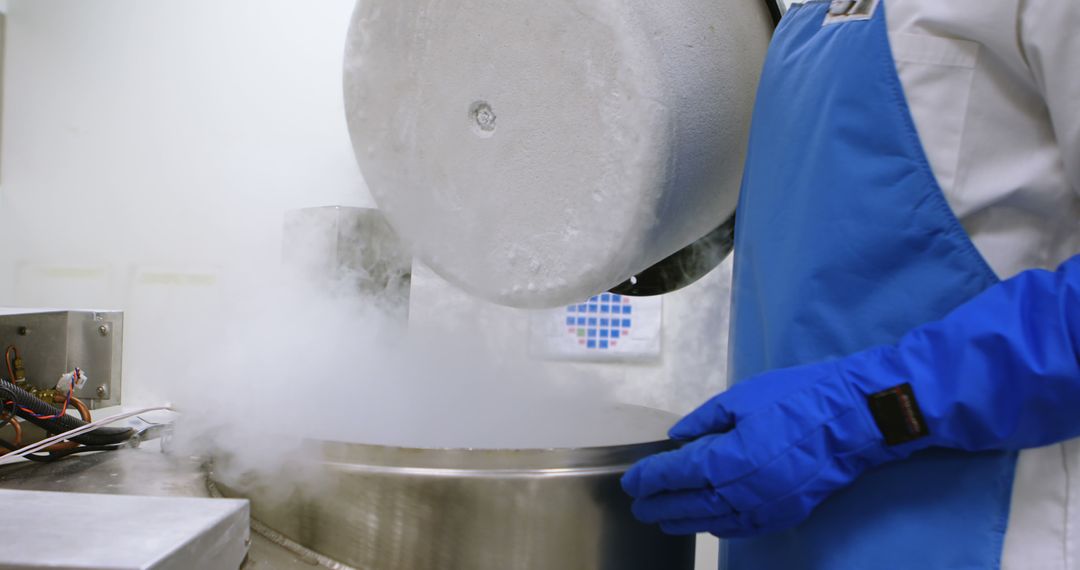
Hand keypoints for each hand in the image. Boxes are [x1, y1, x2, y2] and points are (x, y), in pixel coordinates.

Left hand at [621, 357, 915, 536]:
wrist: (855, 418)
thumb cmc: (797, 399)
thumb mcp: (742, 398)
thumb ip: (705, 420)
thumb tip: (679, 437)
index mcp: (727, 458)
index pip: (677, 474)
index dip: (650, 479)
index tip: (631, 482)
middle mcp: (741, 490)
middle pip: (690, 503)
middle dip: (661, 505)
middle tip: (639, 507)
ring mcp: (765, 506)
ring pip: (715, 521)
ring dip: (686, 521)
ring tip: (664, 520)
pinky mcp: (786, 513)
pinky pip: (745, 527)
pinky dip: (721, 527)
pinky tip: (709, 524)